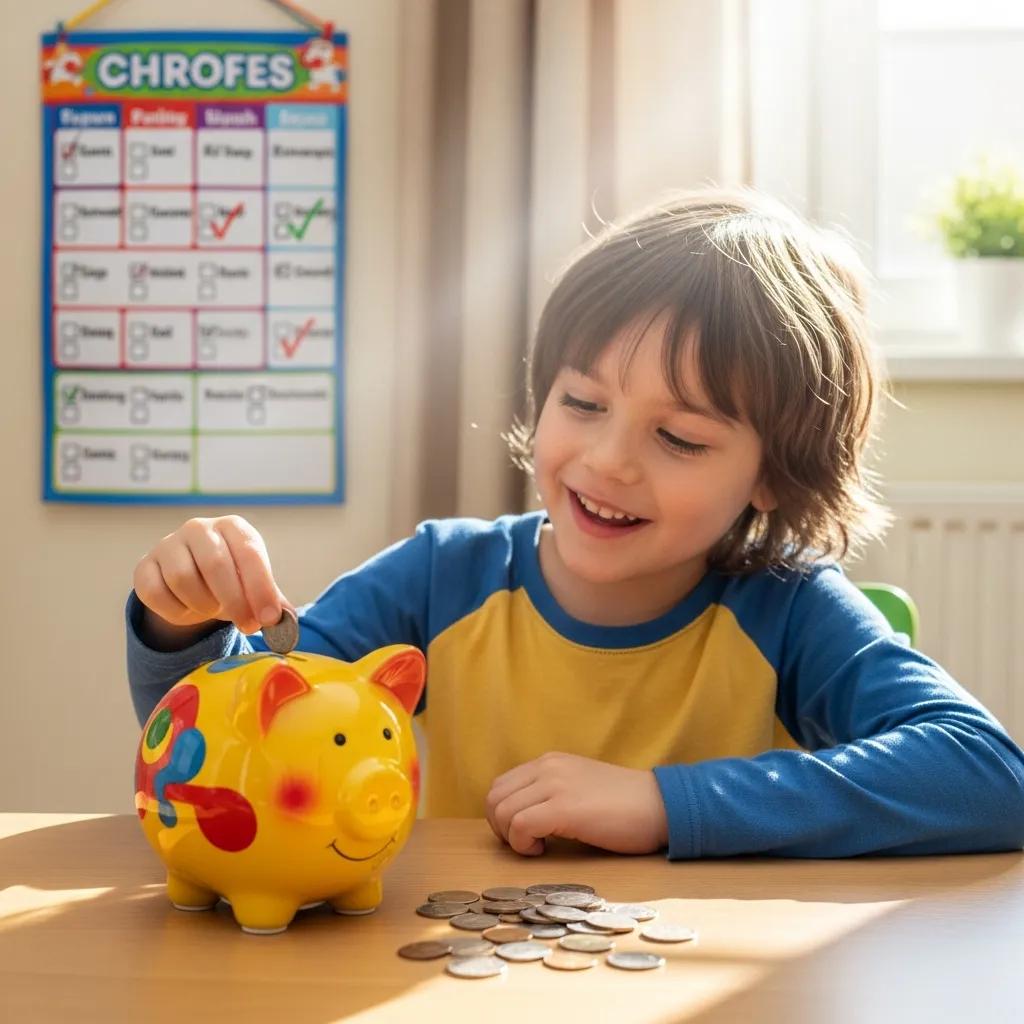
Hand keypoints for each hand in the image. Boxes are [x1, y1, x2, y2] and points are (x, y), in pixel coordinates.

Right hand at [133, 515, 289, 642]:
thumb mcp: (255, 585)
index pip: (249, 553)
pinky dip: (176, 611)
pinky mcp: (144, 567)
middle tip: (248, 626)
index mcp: (233, 527)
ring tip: (214, 610)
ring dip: (203, 605)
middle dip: (235, 601)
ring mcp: (168, 545)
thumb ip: (272, 601)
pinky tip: (188, 610)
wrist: (191, 581)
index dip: (261, 588)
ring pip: (182, 579)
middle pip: (215, 564)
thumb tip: (285, 621)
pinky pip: (156, 593)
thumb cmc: (231, 580)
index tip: (270, 618)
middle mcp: (199, 528)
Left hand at [484, 752, 668, 856]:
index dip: (502, 816)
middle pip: (495, 799)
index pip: (500, 786)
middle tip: (527, 844)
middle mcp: (548, 767)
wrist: (660, 806)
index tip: (524, 834)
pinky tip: (544, 850)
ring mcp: (555, 784)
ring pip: (503, 812)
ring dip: (512, 838)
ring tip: (539, 847)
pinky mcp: (565, 807)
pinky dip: (523, 845)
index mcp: (550, 762)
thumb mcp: (579, 787)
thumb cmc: (624, 806)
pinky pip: (520, 825)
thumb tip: (519, 818)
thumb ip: (550, 793)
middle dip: (501, 829)